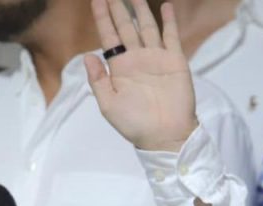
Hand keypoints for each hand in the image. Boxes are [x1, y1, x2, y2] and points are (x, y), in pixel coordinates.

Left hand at [85, 0, 198, 151]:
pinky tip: (164, 6)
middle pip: (126, 26)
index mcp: (119, 68)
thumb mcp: (108, 105)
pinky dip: (169, 21)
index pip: (108, 36)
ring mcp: (156, 57)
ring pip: (146, 27)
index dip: (103, 17)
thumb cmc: (134, 124)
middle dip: (119, 8)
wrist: (164, 135)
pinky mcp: (175, 60)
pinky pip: (171, 36)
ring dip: (141, 9)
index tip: (97, 0)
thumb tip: (87, 55)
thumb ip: (97, 80)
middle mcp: (136, 58)